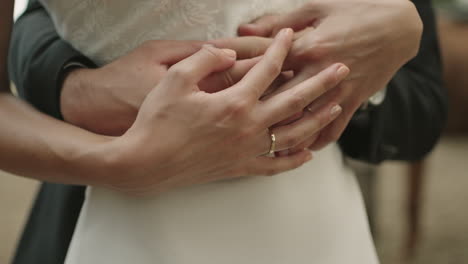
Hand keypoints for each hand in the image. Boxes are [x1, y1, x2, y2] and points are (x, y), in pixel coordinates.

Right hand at [99, 29, 348, 195]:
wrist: (146, 163)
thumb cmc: (157, 121)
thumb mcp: (176, 80)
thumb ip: (206, 59)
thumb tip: (230, 52)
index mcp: (234, 102)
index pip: (268, 69)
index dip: (281, 48)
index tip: (290, 36)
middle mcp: (248, 127)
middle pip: (294, 101)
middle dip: (321, 82)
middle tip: (342, 69)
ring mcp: (247, 149)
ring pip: (294, 134)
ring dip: (318, 119)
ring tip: (335, 107)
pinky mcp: (240, 167)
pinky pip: (275, 165)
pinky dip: (294, 159)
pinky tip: (308, 153)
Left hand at [238, 0, 422, 149]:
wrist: (400, 26)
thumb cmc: (357, 11)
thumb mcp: (315, 8)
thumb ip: (278, 22)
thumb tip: (243, 31)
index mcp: (307, 48)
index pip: (266, 68)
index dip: (241, 78)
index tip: (222, 91)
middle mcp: (320, 74)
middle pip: (280, 100)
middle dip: (255, 113)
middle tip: (233, 127)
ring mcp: (338, 91)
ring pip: (304, 121)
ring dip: (283, 135)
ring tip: (261, 147)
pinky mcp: (353, 101)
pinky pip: (333, 129)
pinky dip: (317, 141)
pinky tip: (302, 148)